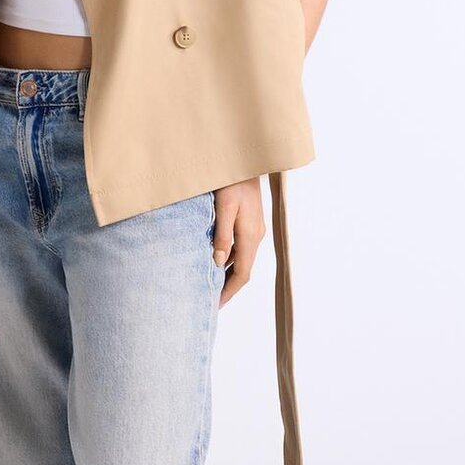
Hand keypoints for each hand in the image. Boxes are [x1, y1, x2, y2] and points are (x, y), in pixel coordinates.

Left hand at [212, 177, 265, 307]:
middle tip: (209, 299)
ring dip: (227, 272)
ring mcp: (254, 228)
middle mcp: (255, 235)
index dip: (229, 291)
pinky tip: (214, 258)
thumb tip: (218, 263)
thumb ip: (222, 235)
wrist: (245, 159)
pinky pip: (240, 246)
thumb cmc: (232, 180)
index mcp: (250, 236)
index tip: (215, 305)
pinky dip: (228, 257)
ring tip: (209, 283)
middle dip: (227, 286)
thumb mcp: (224, 207)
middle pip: (242, 269)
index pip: (242, 273)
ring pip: (241, 258)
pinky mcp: (249, 221)